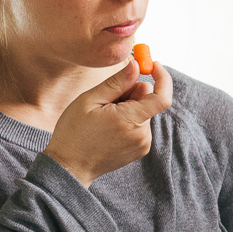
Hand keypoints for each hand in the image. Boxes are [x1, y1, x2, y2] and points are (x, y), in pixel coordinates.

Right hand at [44, 59, 174, 186]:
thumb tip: (136, 65)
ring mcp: (143, 144)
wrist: (70, 166)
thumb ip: (117, 82)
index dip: (162, 78)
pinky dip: (128, 119)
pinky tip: (108, 126)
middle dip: (131, 92)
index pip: (162, 97)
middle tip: (107, 97)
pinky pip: (140, 124)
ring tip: (104, 116)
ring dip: (128, 107)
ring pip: (143, 111)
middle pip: (148, 100)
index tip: (153, 65)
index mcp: (130, 121)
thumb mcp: (90, 100)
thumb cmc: (74, 132)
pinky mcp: (140, 149)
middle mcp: (142, 134)